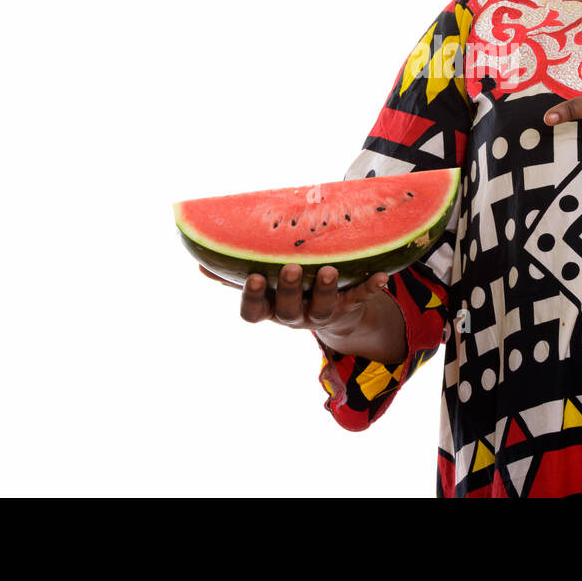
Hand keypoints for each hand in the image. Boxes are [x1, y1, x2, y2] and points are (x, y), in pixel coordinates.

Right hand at [197, 263, 390, 338]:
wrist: (336, 314)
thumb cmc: (290, 291)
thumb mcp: (264, 288)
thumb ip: (233, 276)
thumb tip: (199, 264)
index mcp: (269, 309)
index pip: (254, 312)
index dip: (253, 298)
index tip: (255, 277)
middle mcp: (294, 316)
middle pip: (288, 310)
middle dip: (290, 290)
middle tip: (293, 268)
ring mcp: (322, 314)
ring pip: (323, 309)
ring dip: (328, 290)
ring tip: (332, 270)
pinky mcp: (350, 308)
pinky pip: (361, 300)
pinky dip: (371, 288)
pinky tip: (382, 276)